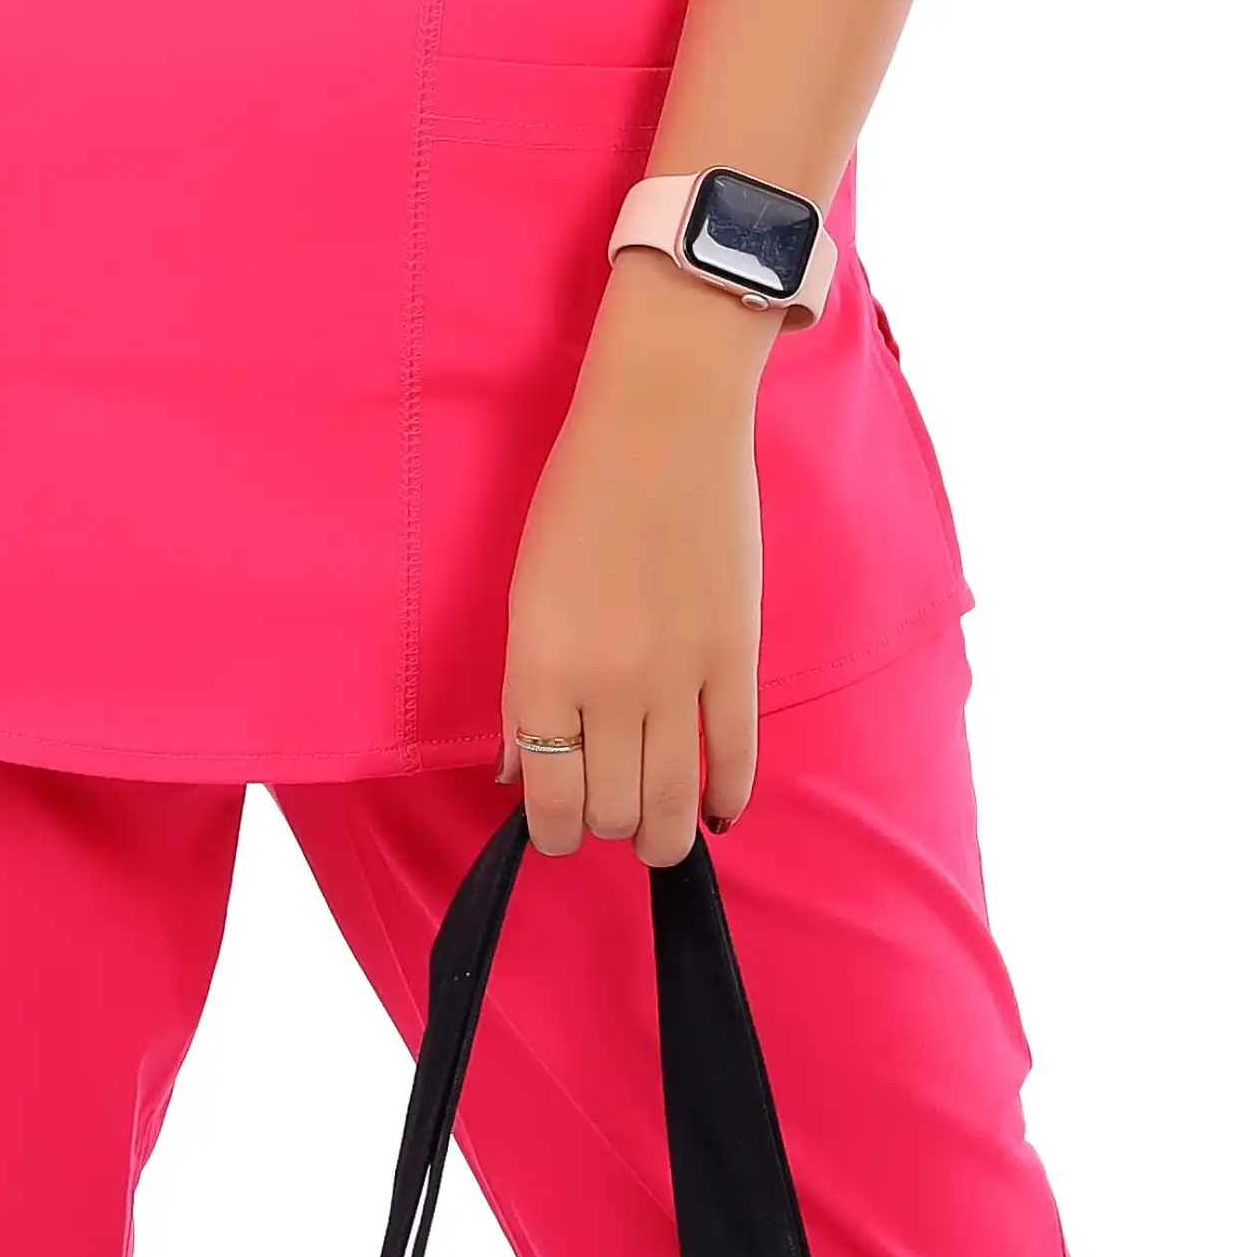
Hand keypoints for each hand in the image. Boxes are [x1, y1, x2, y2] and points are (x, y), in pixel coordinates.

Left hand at [498, 259, 772, 861]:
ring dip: (661, 833)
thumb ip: (522, 693)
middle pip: (611, 810)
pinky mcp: (737, 657)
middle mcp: (606, 687)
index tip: (557, 826)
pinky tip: (717, 810)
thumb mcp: (524, 595)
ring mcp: (678, 677)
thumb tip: (520, 772)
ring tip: (657, 830)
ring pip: (672, 804)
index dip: (552, 832)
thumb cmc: (577, 497)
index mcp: (541, 669)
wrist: (662, 423)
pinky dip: (727, 798)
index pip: (547, 799)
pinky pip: (737, 757)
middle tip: (606, 810)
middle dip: (604, 826)